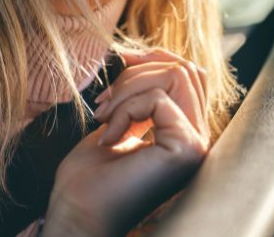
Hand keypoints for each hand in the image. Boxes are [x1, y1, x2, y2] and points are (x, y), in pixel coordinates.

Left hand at [42, 49, 209, 236]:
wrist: (76, 216)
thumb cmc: (88, 180)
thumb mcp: (120, 122)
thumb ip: (144, 96)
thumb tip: (153, 58)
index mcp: (183, 134)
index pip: (189, 75)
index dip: (154, 58)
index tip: (120, 58)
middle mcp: (197, 140)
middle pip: (186, 70)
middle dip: (137, 72)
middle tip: (102, 103)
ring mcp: (196, 145)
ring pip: (177, 75)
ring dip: (128, 89)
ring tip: (103, 119)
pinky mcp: (186, 148)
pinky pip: (158, 98)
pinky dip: (125, 109)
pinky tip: (109, 138)